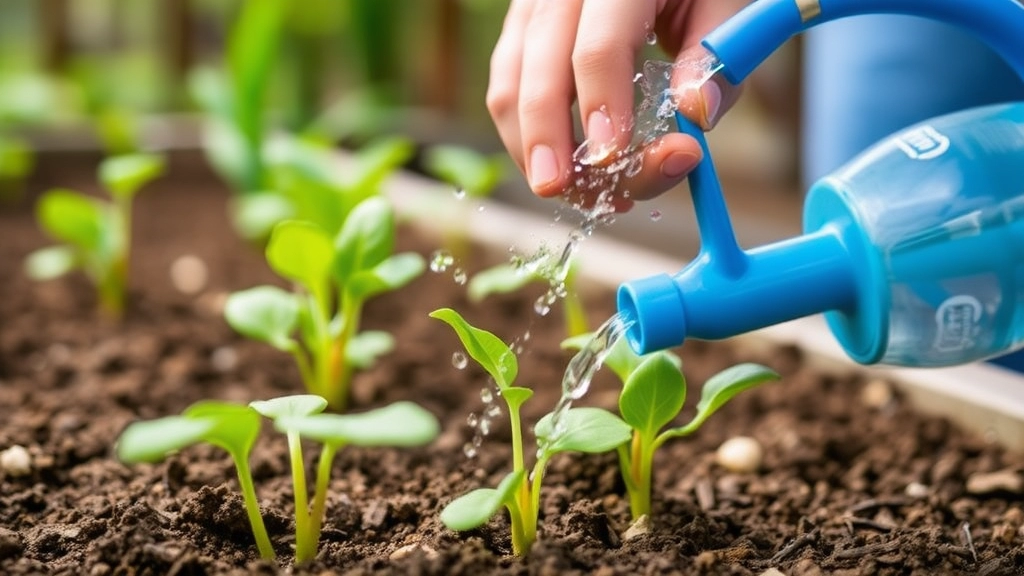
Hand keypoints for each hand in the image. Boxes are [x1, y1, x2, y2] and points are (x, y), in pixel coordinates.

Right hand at [487, 0, 745, 209]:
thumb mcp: (723, 8)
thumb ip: (713, 61)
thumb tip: (696, 113)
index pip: (599, 47)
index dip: (601, 105)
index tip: (611, 157)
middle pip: (539, 68)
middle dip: (547, 139)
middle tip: (563, 190)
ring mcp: (532, 8)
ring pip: (508, 85)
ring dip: (533, 150)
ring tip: (581, 192)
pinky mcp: (519, 30)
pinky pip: (506, 89)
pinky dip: (528, 138)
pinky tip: (568, 169)